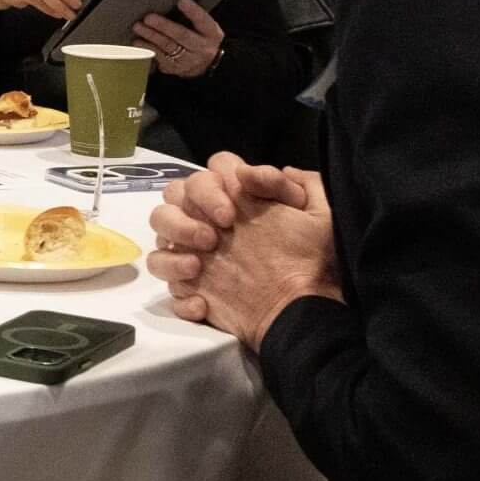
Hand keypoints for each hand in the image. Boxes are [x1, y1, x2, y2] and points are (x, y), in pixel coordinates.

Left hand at [135, 0, 224, 77]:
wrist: (204, 66)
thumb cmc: (200, 39)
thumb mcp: (205, 28)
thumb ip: (193, 17)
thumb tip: (174, 1)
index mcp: (211, 34)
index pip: (203, 21)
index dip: (193, 11)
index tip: (181, 0)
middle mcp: (202, 48)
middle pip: (182, 35)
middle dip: (164, 26)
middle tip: (149, 18)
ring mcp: (188, 60)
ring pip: (168, 47)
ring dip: (151, 36)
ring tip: (139, 27)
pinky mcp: (175, 68)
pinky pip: (159, 58)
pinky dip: (147, 48)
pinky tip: (138, 42)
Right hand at [151, 158, 340, 349]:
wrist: (305, 310)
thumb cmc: (313, 260)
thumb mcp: (321, 216)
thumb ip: (298, 184)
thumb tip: (251, 172)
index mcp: (237, 198)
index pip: (213, 170)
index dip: (214, 183)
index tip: (233, 211)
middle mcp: (210, 220)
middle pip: (173, 195)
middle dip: (187, 212)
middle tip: (214, 237)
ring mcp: (195, 252)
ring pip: (158, 234)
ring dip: (174, 243)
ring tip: (198, 265)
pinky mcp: (189, 287)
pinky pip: (166, 285)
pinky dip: (179, 291)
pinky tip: (203, 302)